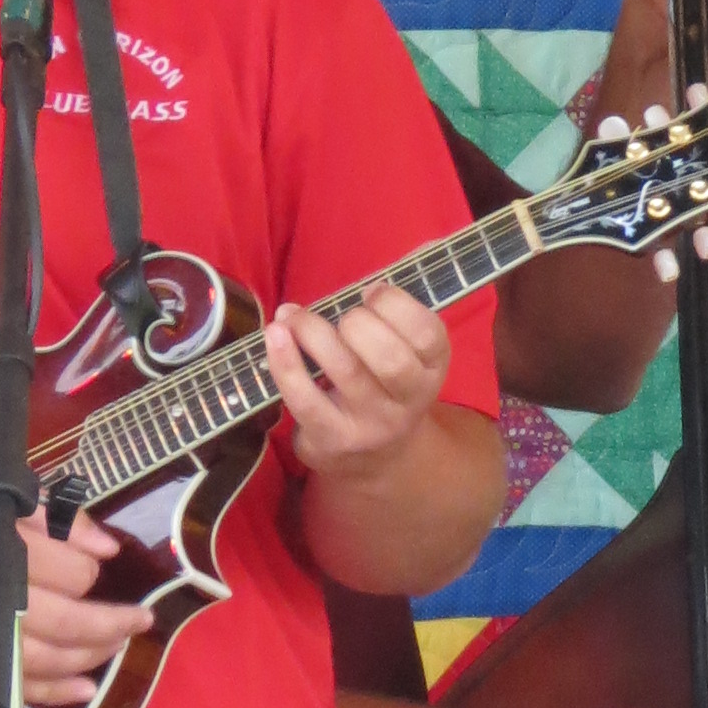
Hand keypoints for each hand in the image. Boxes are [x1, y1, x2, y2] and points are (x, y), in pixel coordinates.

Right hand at [0, 500, 150, 707]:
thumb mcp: (0, 518)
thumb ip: (58, 522)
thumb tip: (107, 548)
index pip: (70, 573)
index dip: (90, 572)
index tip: (94, 568)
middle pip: (68, 622)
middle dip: (113, 623)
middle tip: (140, 620)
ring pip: (52, 659)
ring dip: (93, 655)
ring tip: (116, 644)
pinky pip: (23, 689)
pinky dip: (59, 693)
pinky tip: (87, 688)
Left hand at [261, 283, 453, 483]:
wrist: (376, 458)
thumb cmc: (383, 384)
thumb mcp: (407, 350)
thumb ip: (401, 306)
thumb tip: (410, 249)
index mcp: (432, 369)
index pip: (426, 334)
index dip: (395, 304)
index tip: (371, 294)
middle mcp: (409, 400)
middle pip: (389, 357)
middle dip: (356, 322)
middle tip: (341, 319)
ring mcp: (372, 423)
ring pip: (345, 370)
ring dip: (312, 331)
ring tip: (294, 317)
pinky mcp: (333, 437)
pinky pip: (304, 396)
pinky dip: (284, 360)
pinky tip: (275, 335)